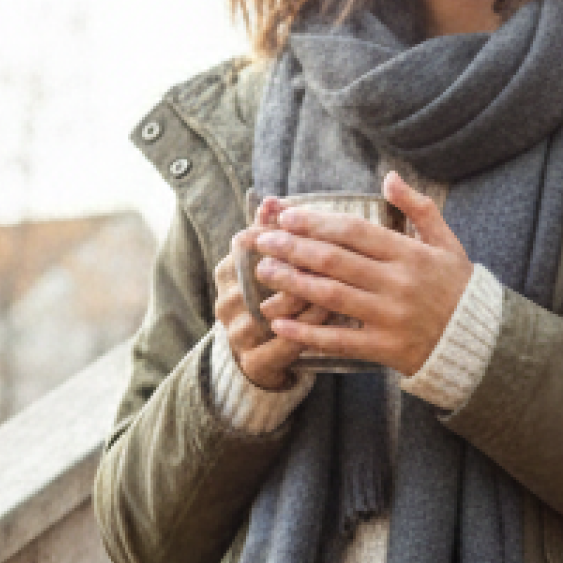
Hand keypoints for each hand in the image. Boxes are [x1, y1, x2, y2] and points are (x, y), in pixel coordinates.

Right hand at [214, 197, 327, 389]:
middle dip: (292, 261)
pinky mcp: (255, 363)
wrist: (265, 358)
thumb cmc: (275, 300)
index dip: (273, 231)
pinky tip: (333, 314)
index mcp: (226, 274)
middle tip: (327, 248)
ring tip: (337, 281)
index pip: (244, 245)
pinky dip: (309, 328)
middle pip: (256, 277)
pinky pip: (284, 343)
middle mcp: (225, 303)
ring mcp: (237, 335)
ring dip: (304, 294)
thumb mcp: (273, 265)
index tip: (301, 221)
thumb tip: (272, 199)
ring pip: (270, 310)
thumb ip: (275, 234)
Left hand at [248, 172, 471, 377]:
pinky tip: (281, 325)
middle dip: (293, 248)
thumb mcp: (446, 243)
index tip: (287, 217)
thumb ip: (419, 209)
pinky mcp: (385, 349)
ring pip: (332, 296)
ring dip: (293, 283)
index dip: (317, 222)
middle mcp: (398, 283)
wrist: (479, 342)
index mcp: (410, 254)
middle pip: (335, 261)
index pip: (354, 232)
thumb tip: (389, 177)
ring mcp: (391, 318)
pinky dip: (308, 334)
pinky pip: (340, 340)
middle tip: (263, 241)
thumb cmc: (459, 289)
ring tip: (265, 272)